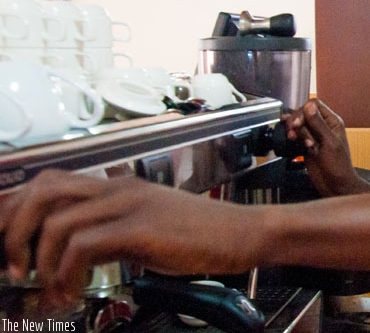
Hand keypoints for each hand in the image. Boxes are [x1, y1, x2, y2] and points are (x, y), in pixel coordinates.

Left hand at [0, 170, 263, 305]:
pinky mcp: (141, 227)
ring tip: (47, 288)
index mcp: (116, 186)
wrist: (242, 232)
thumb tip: (68, 256)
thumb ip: (106, 233)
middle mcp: (117, 187)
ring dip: (40, 260)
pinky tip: (73, 292)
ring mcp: (130, 204)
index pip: (47, 183)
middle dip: (15, 231)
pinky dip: (66, 274)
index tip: (6, 245)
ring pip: (56, 219)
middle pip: (41, 190)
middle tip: (16, 268)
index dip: (16, 211)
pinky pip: (83, 246)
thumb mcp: (144, 228)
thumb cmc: (198, 235)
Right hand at [281, 99, 369, 196]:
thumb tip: (309, 106)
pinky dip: (292, 138)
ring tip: (293, 138)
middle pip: (304, 114)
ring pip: (299, 125)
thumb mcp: (329, 143)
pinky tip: (291, 140)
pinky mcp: (306, 146)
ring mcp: (314, 136)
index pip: (314, 105)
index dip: (303, 111)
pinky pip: (296, 136)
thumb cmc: (339, 166)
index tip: (298, 122)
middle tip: (293, 130)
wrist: (335, 186)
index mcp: (332, 122)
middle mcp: (323, 127)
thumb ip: (318, 124)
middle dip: (296, 121)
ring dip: (294, 130)